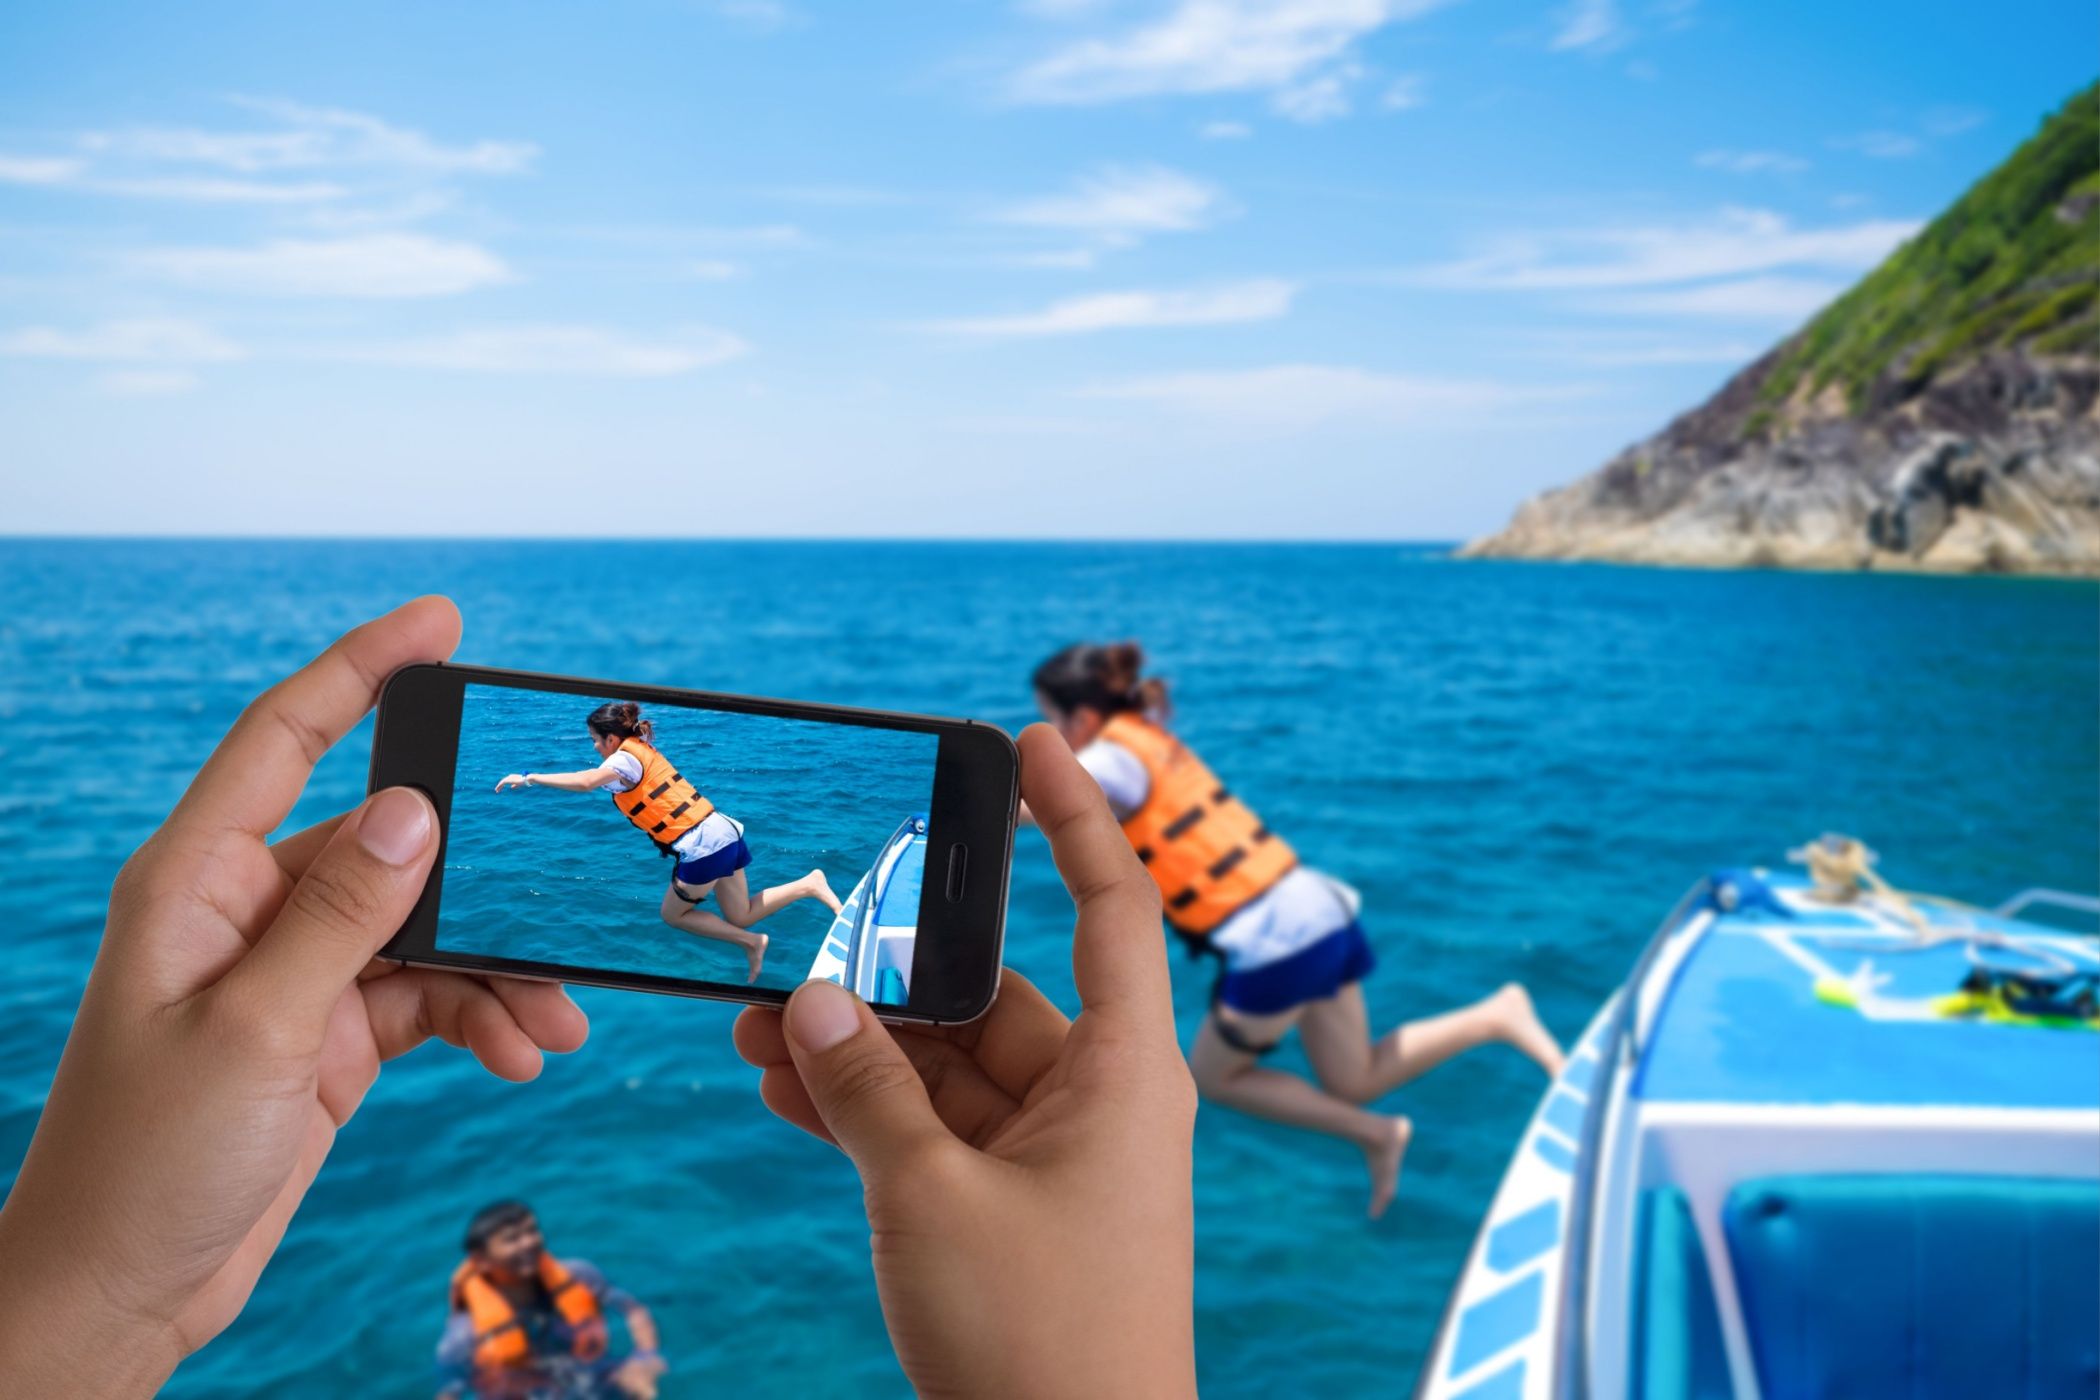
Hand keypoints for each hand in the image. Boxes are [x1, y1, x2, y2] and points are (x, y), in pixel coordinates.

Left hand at [0, 597, 589, 1395]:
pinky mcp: (331, 1032)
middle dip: (482, 877)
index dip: (361, 670)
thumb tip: (412, 808)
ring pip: (428, 930)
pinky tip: (522, 1055)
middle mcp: (249, 909)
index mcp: (197, 881)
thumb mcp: (253, 1031)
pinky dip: (483, 1018)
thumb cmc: (146, 1161)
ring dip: (497, 972)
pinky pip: (431, 995)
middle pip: (390, 845)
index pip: (285, 739)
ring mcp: (295, 972)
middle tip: (563, 881)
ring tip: (553, 1023)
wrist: (125, 1290)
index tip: (442, 624)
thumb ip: (341, 915)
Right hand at [733, 725, 1196, 1399]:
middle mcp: (1095, 1099)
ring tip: (751, 1031)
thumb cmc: (1039, 1339)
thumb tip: (813, 1000)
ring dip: (858, 1049)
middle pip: (989, 993)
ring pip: (946, 1067)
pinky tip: (781, 1091)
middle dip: (886, 974)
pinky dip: (868, 1111)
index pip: (1109, 906)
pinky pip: (934, 1130)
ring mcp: (1051, 1157)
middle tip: (789, 948)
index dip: (1075, 817)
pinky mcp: (1008, 1209)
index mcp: (1124, 1072)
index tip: (1034, 740)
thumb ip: (866, 1089)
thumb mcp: (929, 1197)